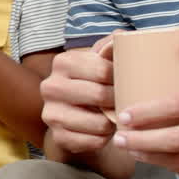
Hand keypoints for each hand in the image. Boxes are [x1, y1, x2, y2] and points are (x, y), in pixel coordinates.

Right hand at [39, 35, 117, 154]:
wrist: (72, 115)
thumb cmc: (93, 83)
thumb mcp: (100, 61)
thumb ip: (111, 46)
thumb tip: (121, 36)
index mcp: (62, 62)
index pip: (103, 70)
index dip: (122, 79)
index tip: (127, 83)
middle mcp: (50, 86)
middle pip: (100, 95)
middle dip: (118, 101)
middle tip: (124, 103)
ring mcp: (51, 113)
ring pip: (99, 123)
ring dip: (113, 123)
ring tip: (114, 118)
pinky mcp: (58, 137)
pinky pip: (93, 141)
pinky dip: (104, 139)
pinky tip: (103, 132)